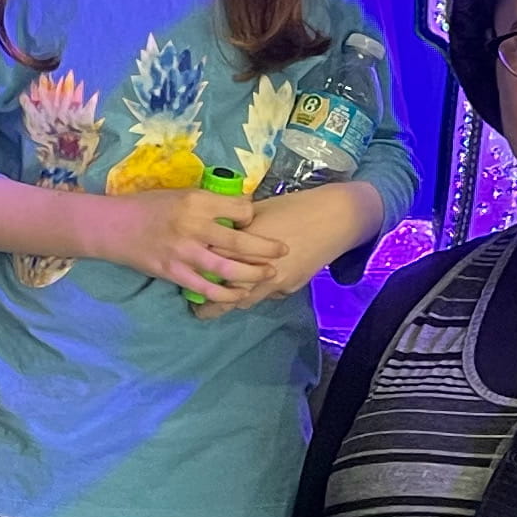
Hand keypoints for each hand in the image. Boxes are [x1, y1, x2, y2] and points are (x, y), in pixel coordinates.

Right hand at [89, 187, 278, 301]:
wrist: (114, 226)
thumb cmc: (148, 206)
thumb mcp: (180, 194)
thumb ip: (208, 204)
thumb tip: (239, 209)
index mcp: (197, 201)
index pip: (240, 208)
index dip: (251, 214)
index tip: (252, 220)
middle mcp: (194, 226)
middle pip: (241, 241)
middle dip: (267, 247)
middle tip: (283, 249)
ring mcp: (184, 252)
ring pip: (229, 268)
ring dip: (253, 273)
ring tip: (268, 273)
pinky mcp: (174, 272)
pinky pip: (207, 288)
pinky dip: (226, 294)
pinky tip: (239, 295)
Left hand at [190, 183, 379, 315]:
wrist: (333, 219)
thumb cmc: (292, 208)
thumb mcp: (258, 212)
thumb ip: (236, 226)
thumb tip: (216, 230)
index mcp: (243, 243)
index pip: (212, 262)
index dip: (196, 271)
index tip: (183, 275)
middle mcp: (255, 266)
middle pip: (226, 290)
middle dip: (209, 303)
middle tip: (196, 308)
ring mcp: (274, 280)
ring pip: (245, 299)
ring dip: (230, 304)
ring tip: (214, 309)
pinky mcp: (288, 287)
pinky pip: (265, 296)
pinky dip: (254, 295)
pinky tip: (246, 293)